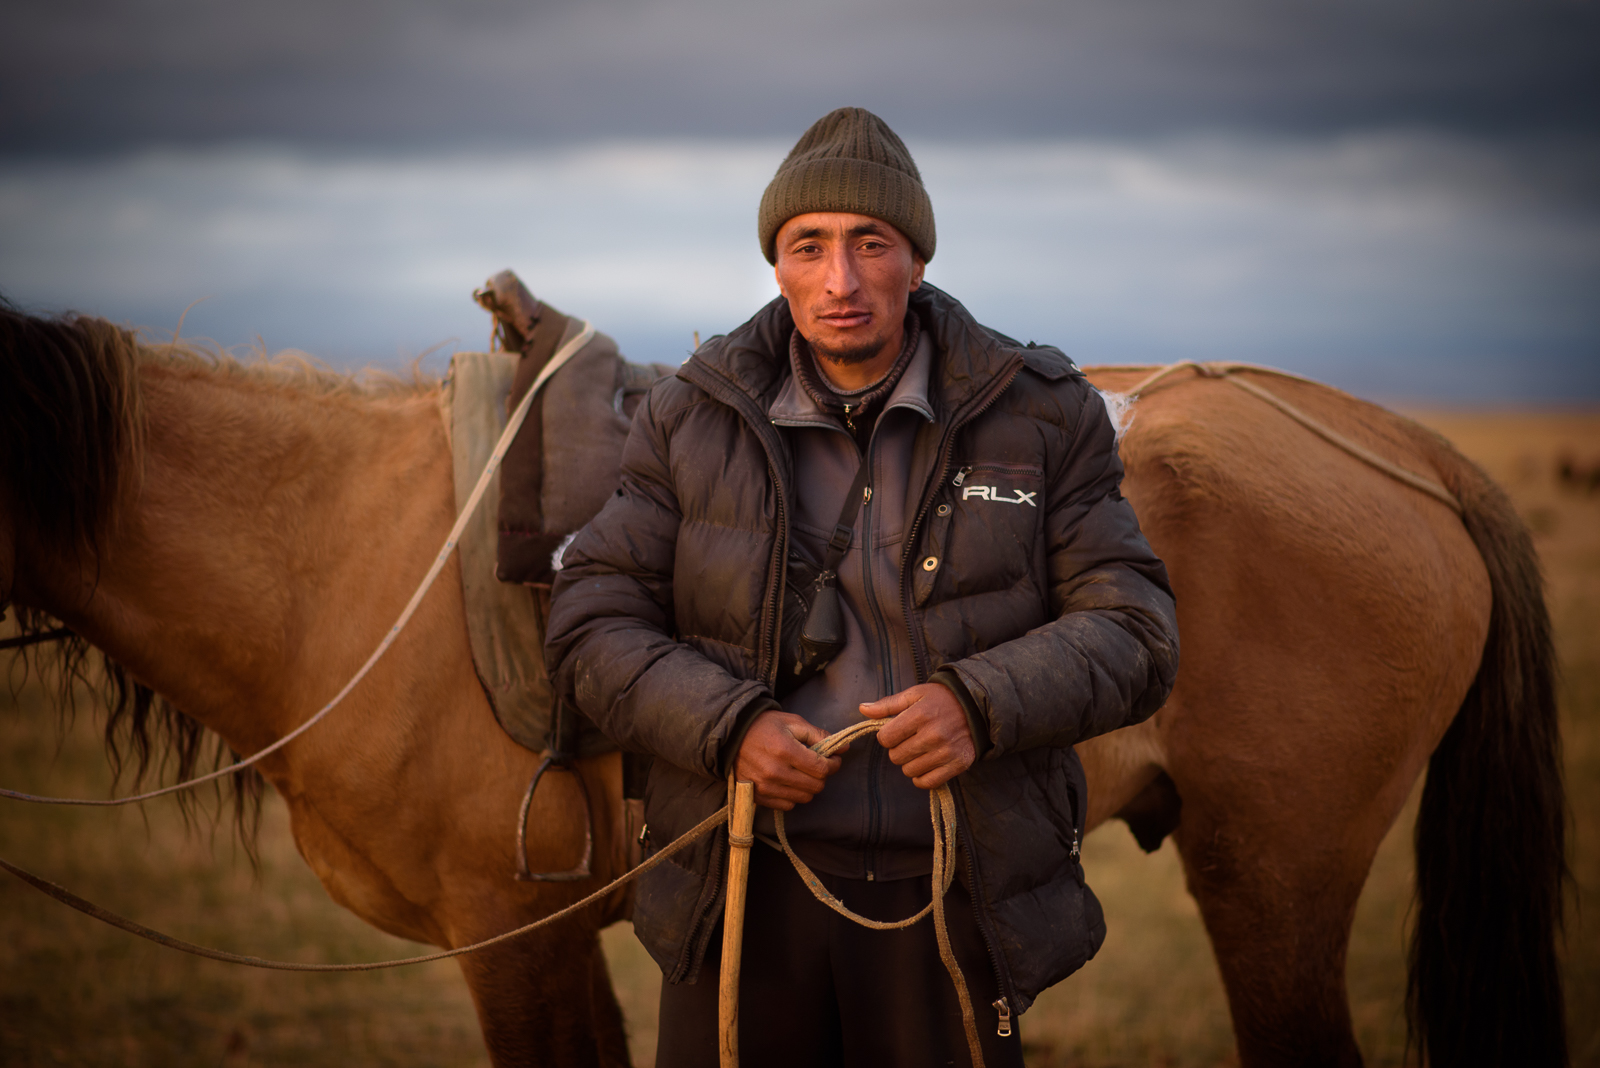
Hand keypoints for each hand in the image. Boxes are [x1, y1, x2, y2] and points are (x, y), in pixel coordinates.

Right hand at [734, 711, 845, 810]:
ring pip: (804, 798)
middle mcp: (775, 771)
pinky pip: (788, 805)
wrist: (732, 735)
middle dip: (822, 775)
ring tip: (801, 773)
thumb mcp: (793, 723)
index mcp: (785, 750)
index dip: (833, 764)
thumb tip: (844, 748)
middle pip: (816, 786)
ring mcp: (765, 786)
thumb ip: (819, 735)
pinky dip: (793, 795)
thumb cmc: (765, 726)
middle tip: (817, 765)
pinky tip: (788, 781)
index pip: (822, 769)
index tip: (833, 759)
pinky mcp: (758, 796)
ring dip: (808, 786)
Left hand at [859, 683, 975, 788]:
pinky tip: (927, 763)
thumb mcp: (915, 694)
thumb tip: (863, 709)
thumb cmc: (941, 699)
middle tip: (911, 739)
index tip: (897, 731)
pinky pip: (927, 782)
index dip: (887, 736)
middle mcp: (933, 735)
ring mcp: (946, 752)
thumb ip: (888, 705)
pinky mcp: (957, 764)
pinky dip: (922, 777)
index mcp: (920, 715)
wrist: (977, 706)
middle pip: (896, 757)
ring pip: (909, 771)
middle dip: (898, 749)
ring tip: (921, 749)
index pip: (885, 738)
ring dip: (911, 763)